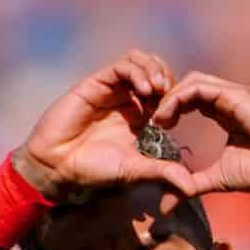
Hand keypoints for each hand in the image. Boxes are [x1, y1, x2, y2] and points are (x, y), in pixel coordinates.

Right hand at [19, 51, 198, 199]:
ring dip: (155, 70)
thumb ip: (163, 173)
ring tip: (160, 89)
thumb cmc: (94, 170)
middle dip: (168, 77)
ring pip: (140, 62)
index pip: (166, 93)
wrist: (59, 167)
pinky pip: (122, 67)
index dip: (177, 96)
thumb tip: (190, 187)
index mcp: (141, 117)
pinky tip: (145, 90)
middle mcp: (128, 100)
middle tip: (173, 94)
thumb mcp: (136, 171)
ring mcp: (112, 90)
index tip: (181, 113)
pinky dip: (137, 72)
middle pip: (156, 71)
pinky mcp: (96, 83)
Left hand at [149, 72, 249, 194]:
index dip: (170, 110)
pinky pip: (198, 87)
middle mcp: (227, 98)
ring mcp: (231, 93)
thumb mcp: (219, 179)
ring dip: (168, 97)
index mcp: (225, 112)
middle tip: (149, 122)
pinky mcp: (234, 95)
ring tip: (155, 120)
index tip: (155, 131)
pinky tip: (166, 116)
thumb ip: (192, 185)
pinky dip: (178, 97)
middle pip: (187, 86)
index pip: (191, 99)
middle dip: (165, 100)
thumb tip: (166, 205)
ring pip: (190, 82)